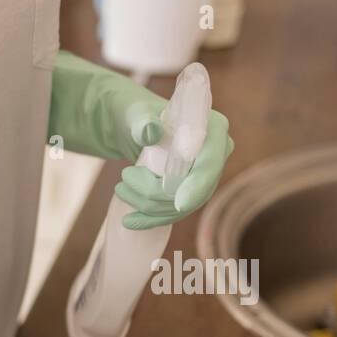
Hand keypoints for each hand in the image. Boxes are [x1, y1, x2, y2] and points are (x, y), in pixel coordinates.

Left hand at [48, 51, 234, 230]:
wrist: (136, 127)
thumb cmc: (138, 116)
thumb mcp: (137, 115)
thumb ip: (142, 122)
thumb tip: (150, 132)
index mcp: (212, 128)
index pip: (210, 163)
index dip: (197, 185)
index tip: (179, 203)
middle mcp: (216, 152)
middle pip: (195, 189)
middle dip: (155, 194)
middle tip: (123, 181)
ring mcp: (206, 173)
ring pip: (182, 205)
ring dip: (147, 205)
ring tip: (120, 189)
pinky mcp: (191, 188)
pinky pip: (175, 211)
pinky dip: (150, 218)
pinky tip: (128, 220)